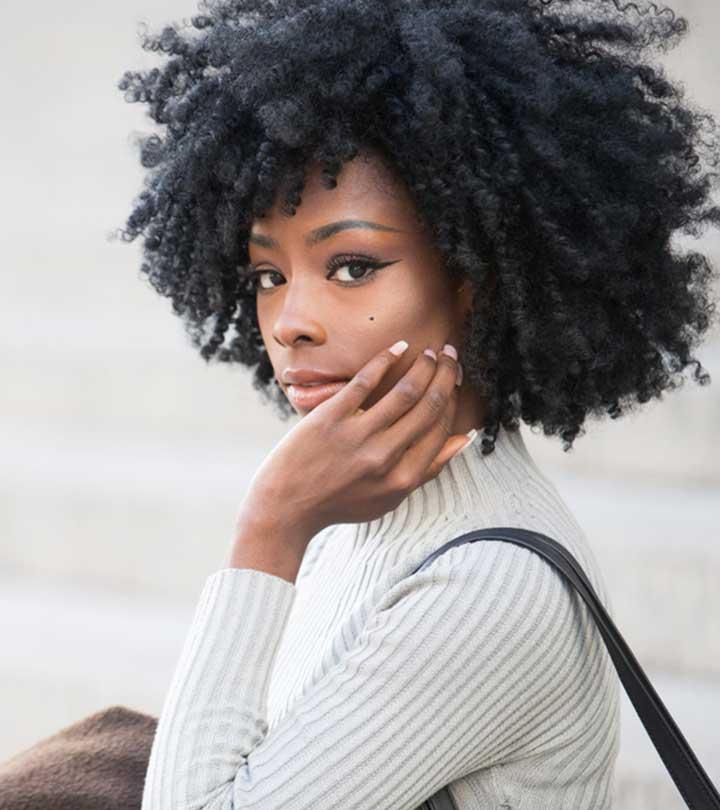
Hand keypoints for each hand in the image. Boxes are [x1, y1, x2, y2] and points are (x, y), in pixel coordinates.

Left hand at [232, 340, 472, 551]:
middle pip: (428, 406)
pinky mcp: (331, 418)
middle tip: (451, 355)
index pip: (439, 429)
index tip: (455, 379)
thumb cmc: (340, 502)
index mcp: (403, 478)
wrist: (287, 507)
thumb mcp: (389, 497)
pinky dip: (386, 360)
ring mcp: (358, 436)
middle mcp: (385, 457)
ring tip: (431, 350)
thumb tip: (463, 439)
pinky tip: (400, 347)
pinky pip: (366, 382)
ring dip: (424, 365)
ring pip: (405, 391)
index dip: (452, 399)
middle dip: (446, 375)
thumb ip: (427, 470)